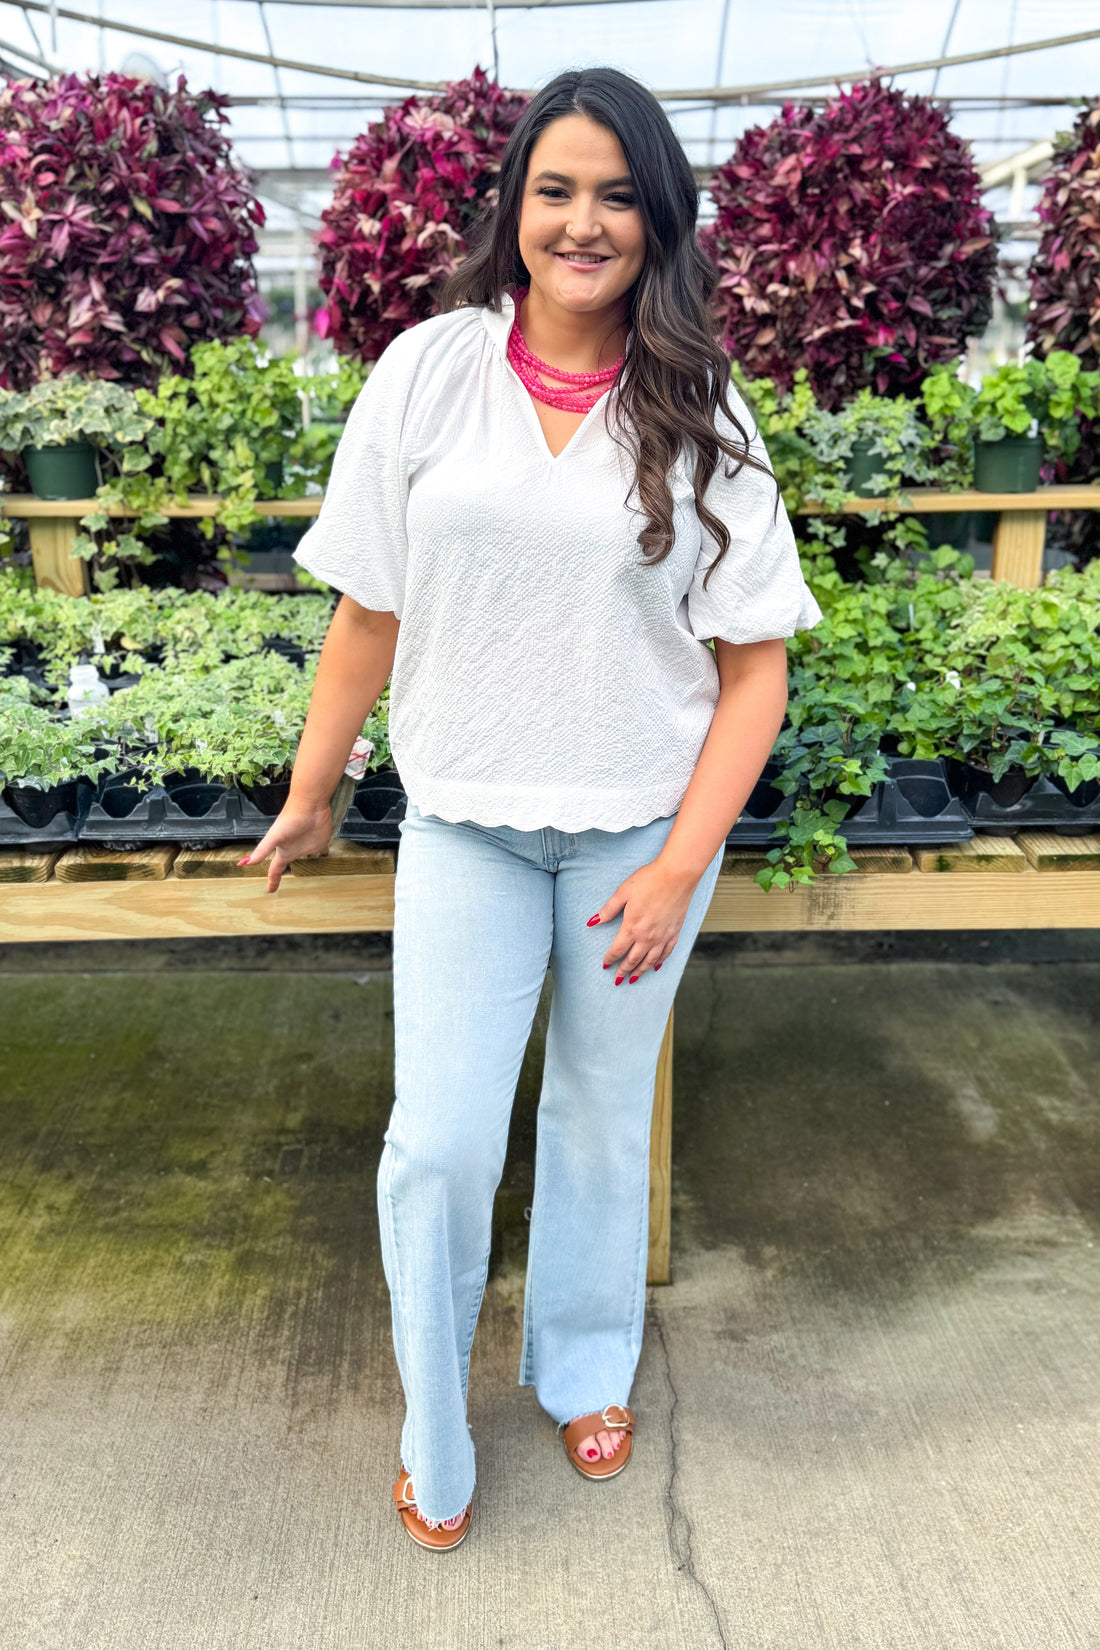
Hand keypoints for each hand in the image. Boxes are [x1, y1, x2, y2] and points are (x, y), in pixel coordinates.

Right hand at [237, 800, 333, 893]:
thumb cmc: (290, 819)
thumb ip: (261, 851)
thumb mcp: (274, 837)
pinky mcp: (321, 842)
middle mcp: (294, 850)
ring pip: (306, 859)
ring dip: (305, 864)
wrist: (309, 805)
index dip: (272, 880)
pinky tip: (324, 858)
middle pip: (289, 864)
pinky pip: (322, 852)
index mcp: (283, 852)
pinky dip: (322, 856)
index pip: (275, 869)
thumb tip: (243, 864)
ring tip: (306, 873)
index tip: (270, 891)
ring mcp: (307, 846)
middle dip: (287, 873)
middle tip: (286, 884)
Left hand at [588, 859, 697, 983]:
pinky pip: (666, 953)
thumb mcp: (623, 892)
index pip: (617, 950)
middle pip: (633, 960)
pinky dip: (660, 962)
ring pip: (650, 961)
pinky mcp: (675, 932)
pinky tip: (656, 966)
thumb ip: (608, 910)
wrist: (677, 875)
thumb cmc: (650, 880)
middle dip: (623, 971)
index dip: (610, 959)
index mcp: (632, 927)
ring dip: (640, 972)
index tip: (605, 965)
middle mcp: (648, 937)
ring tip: (634, 979)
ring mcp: (663, 936)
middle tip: (617, 980)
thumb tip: (593, 922)